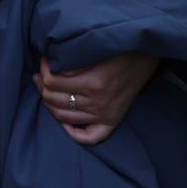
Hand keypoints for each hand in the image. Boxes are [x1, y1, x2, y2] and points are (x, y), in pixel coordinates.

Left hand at [36, 52, 159, 145]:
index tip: (43, 61)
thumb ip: (71, 61)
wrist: (145, 56)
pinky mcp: (112, 122)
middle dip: (42, 86)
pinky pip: (89, 137)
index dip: (43, 70)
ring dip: (49, 103)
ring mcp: (104, 115)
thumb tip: (49, 66)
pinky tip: (64, 121)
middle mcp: (97, 103)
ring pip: (62, 116)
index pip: (52, 82)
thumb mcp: (93, 51)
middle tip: (41, 75)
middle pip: (53, 99)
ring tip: (47, 90)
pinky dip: (73, 132)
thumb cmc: (118, 50)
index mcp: (92, 83)